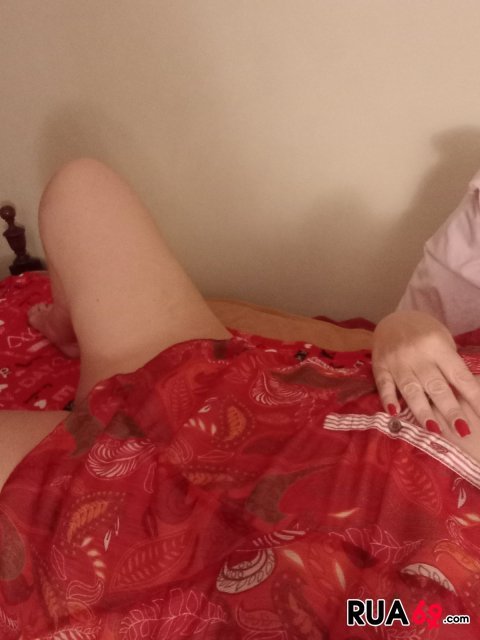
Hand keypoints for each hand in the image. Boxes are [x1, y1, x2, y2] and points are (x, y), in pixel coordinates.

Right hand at [372, 310, 479, 438]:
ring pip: (411, 389)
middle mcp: (418, 354)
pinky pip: (384, 385)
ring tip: (435, 430)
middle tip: (462, 430)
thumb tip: (464, 397)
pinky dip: (389, 399)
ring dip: (423, 411)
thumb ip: (450, 366)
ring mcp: (397, 360)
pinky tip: (395, 413)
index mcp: (438, 345)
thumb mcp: (443, 341)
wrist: (393, 319)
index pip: (459, 375)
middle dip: (450, 410)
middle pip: (436, 386)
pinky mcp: (379, 366)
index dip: (472, 396)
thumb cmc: (425, 333)